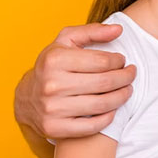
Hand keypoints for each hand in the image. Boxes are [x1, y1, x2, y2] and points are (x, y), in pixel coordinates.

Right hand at [15, 23, 135, 138]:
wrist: (26, 97)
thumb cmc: (53, 64)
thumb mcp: (67, 40)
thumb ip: (93, 31)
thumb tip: (119, 29)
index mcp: (55, 60)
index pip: (102, 61)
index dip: (119, 61)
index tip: (123, 61)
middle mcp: (51, 85)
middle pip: (105, 82)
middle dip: (125, 78)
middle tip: (131, 74)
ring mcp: (52, 109)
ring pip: (102, 104)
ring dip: (122, 96)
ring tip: (127, 89)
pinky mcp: (54, 128)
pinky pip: (92, 126)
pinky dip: (109, 118)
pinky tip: (113, 109)